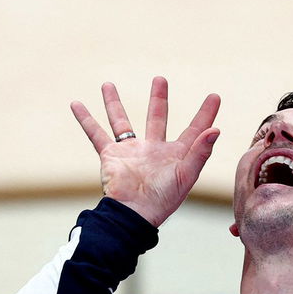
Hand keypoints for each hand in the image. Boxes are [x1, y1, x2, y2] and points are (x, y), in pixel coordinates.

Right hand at [71, 77, 220, 226]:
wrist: (132, 215)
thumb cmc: (162, 200)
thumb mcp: (186, 175)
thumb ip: (200, 152)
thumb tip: (216, 130)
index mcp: (176, 155)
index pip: (194, 130)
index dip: (205, 114)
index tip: (214, 96)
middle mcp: (153, 150)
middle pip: (157, 118)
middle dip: (159, 99)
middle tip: (160, 79)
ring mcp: (131, 151)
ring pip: (121, 121)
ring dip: (114, 103)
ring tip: (107, 84)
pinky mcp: (111, 155)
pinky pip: (96, 134)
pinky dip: (85, 119)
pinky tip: (76, 103)